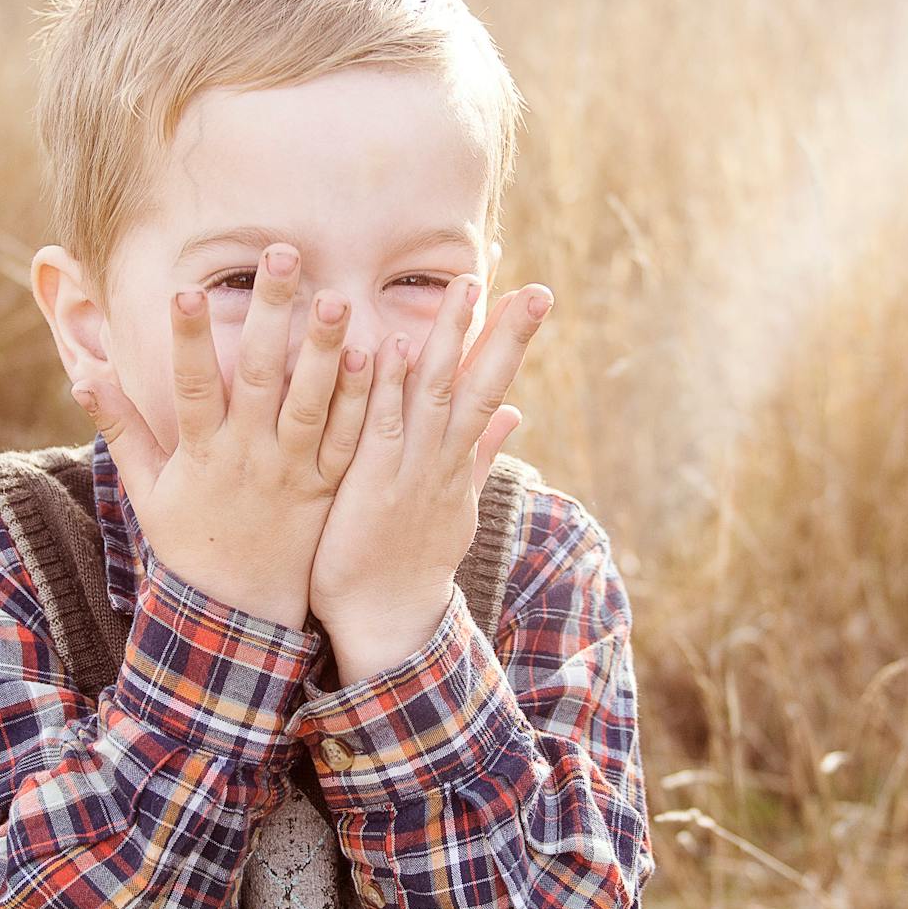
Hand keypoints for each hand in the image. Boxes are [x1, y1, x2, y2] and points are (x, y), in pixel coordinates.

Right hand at [73, 243, 370, 629]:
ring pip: (313, 402)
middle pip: (259, 375)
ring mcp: (293, 471)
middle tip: (283, 255)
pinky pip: (350, 438)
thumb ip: (120, 428)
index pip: (191, 385)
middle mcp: (249, 456)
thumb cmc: (188, 543)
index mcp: (201, 453)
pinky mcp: (328, 486)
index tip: (183, 289)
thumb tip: (83, 374)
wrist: (240, 613)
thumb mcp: (147, 489)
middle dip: (270, 312)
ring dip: (326, 348)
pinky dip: (365, 399)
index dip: (186, 339)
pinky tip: (380, 354)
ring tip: (338, 297)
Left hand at [310, 273, 550, 679]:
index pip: (490, 387)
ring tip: (464, 287)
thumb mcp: (456, 503)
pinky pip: (382, 424)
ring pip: (436, 392)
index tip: (527, 291)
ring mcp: (412, 471)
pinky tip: (395, 344)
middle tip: (535, 287)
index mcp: (459, 460)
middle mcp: (444, 460)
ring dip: (450, 338)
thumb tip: (516, 412)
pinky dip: (390, 385)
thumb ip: (481, 453)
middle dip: (507, 333)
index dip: (508, 339)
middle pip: (481, 384)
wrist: (386, 621)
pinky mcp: (372, 483)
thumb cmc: (410, 560)